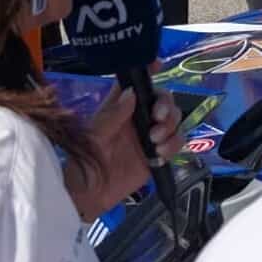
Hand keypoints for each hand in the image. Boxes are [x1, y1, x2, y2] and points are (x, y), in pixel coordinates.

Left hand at [65, 67, 182, 219]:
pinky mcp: (160, 153)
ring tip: (155, 140)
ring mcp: (151, 135)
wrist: (90, 197)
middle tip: (158, 118)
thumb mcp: (93, 138)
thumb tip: (131, 93)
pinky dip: (173, 144)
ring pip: (174, 118)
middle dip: (166, 105)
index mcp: (120, 108)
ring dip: (171, 125)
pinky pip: (177, 141)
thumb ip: (112, 116)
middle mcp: (138, 118)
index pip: (135, 83)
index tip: (158, 64)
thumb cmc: (84, 163)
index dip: (148, 70)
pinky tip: (159, 153)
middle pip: (163, 99)